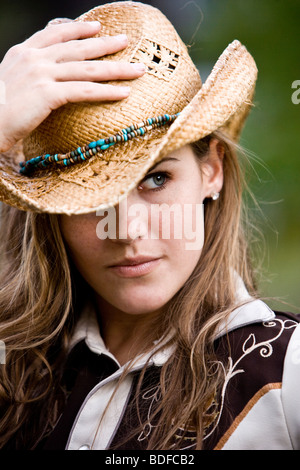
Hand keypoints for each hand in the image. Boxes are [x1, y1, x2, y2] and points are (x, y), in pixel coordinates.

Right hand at [0, 20, 144, 151]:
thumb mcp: (10, 81)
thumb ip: (27, 72)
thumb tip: (43, 77)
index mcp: (23, 52)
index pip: (55, 34)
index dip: (78, 29)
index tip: (96, 26)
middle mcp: (34, 58)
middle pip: (78, 48)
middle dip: (105, 44)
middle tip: (126, 41)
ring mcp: (41, 74)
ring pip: (87, 69)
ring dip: (116, 69)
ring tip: (137, 69)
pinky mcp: (48, 94)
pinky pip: (84, 91)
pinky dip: (106, 92)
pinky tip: (124, 93)